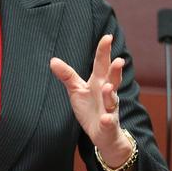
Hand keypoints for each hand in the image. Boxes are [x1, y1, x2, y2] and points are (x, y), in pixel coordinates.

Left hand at [50, 34, 132, 167]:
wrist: (102, 134)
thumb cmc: (90, 108)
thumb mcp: (77, 90)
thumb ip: (67, 76)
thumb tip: (53, 60)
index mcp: (99, 82)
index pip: (102, 64)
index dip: (104, 51)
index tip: (108, 37)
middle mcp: (107, 93)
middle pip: (112, 79)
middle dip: (116, 71)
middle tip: (118, 60)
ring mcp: (109, 109)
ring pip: (112, 99)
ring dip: (111, 94)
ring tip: (107, 87)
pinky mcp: (108, 124)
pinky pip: (109, 122)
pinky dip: (108, 120)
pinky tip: (106, 118)